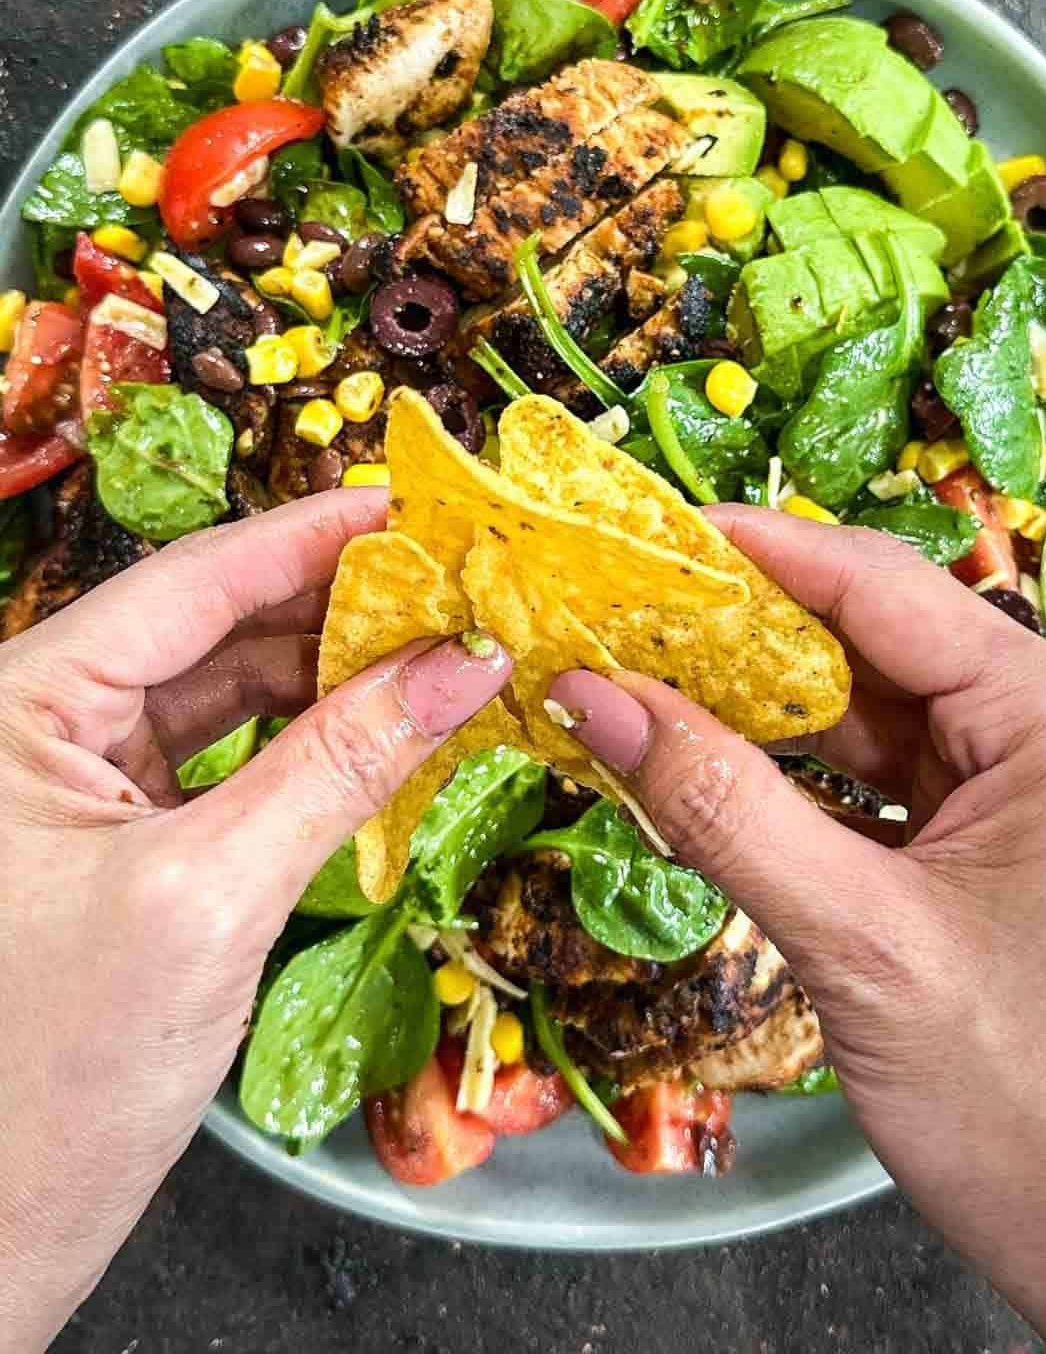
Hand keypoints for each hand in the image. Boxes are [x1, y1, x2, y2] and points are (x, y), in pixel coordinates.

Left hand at [0, 493, 510, 1352]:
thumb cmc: (53, 1074)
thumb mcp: (211, 895)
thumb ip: (340, 764)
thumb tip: (464, 662)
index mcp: (20, 705)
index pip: (189, 582)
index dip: (312, 536)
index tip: (417, 507)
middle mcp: (43, 728)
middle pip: (216, 629)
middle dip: (340, 610)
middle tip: (458, 593)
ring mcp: (82, 789)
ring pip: (230, 695)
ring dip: (336, 681)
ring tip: (443, 662)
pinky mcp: (122, 847)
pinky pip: (231, 765)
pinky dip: (311, 750)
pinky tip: (387, 740)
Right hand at [550, 507, 1045, 1353]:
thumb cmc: (1040, 1112)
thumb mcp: (862, 945)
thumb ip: (721, 807)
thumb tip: (597, 697)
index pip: (887, 588)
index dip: (758, 553)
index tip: (647, 538)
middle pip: (880, 649)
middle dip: (747, 641)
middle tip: (619, 627)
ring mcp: (1042, 800)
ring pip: (880, 722)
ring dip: (767, 717)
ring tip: (646, 697)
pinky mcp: (1014, 859)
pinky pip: (895, 790)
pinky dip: (807, 787)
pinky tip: (719, 781)